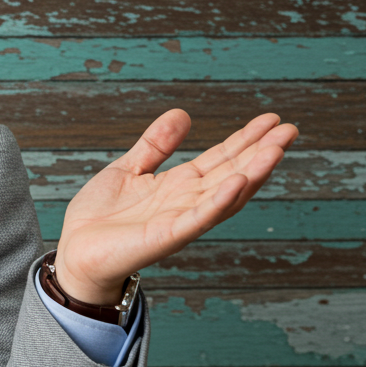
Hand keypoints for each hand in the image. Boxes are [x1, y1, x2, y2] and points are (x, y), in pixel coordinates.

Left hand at [53, 109, 296, 305]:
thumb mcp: (128, 168)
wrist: (75, 252)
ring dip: (252, 173)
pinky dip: (220, 200)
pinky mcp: (167, 236)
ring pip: (225, 194)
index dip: (245, 139)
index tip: (272, 120)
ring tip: (276, 149)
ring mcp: (180, 220)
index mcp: (179, 185)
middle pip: (232, 173)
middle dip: (260, 152)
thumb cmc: (100, 216)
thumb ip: (155, 145)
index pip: (221, 158)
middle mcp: (187, 202)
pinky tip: (239, 180)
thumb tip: (183, 114)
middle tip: (290, 129)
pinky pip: (199, 217)